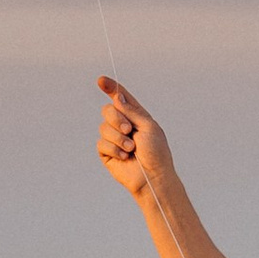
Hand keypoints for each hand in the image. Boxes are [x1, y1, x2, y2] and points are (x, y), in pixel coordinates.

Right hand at [96, 75, 175, 202]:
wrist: (153, 177)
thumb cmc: (157, 153)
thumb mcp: (148, 126)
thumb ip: (131, 111)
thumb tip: (117, 98)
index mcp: (135, 116)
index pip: (120, 98)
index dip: (110, 88)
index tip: (101, 80)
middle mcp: (123, 125)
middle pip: (107, 110)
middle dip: (116, 118)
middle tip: (128, 129)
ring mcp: (114, 139)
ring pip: (103, 127)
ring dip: (118, 138)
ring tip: (131, 148)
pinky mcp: (107, 153)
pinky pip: (101, 143)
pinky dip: (114, 149)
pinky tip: (125, 157)